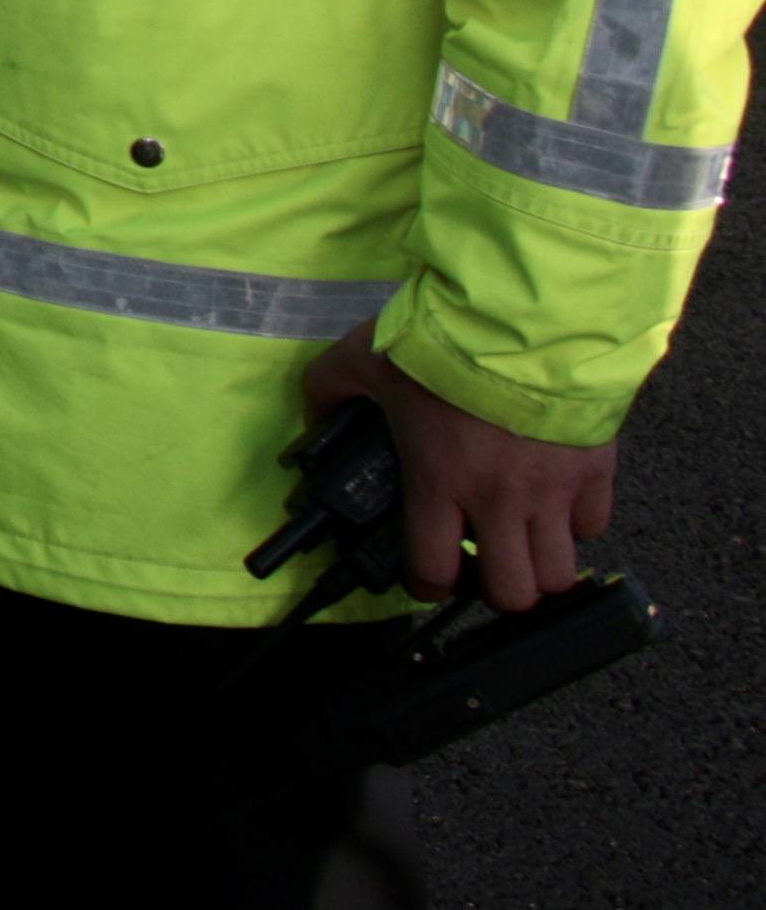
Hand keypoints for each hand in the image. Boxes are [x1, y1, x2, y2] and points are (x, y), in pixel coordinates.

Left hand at [304, 328, 620, 613]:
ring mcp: (553, 491)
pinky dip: (577, 525)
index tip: (426, 578)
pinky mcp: (596, 471)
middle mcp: (499, 500)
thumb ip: (329, 391)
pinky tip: (555, 504)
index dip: (426, 586)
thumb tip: (314, 414)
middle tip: (481, 567)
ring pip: (560, 575)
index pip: (433, 571)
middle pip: (511, 592)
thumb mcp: (363, 359)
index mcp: (439, 482)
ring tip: (521, 545)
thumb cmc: (442, 340)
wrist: (525, 316)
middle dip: (493, 590)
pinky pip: (595, 526)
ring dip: (539, 567)